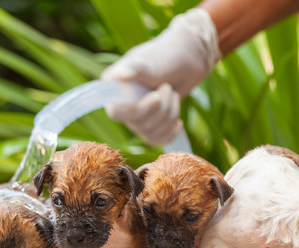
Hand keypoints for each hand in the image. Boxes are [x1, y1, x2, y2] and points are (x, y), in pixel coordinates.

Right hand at [101, 8, 219, 144]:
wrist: (186, 61)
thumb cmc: (165, 56)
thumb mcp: (149, 62)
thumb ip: (133, 69)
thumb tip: (117, 76)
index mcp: (112, 88)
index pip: (117, 113)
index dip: (139, 109)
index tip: (156, 96)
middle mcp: (121, 106)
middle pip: (138, 125)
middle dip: (161, 109)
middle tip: (168, 88)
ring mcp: (136, 117)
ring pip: (150, 134)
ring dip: (169, 115)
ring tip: (172, 94)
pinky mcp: (150, 126)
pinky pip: (157, 140)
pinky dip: (171, 131)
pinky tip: (177, 121)